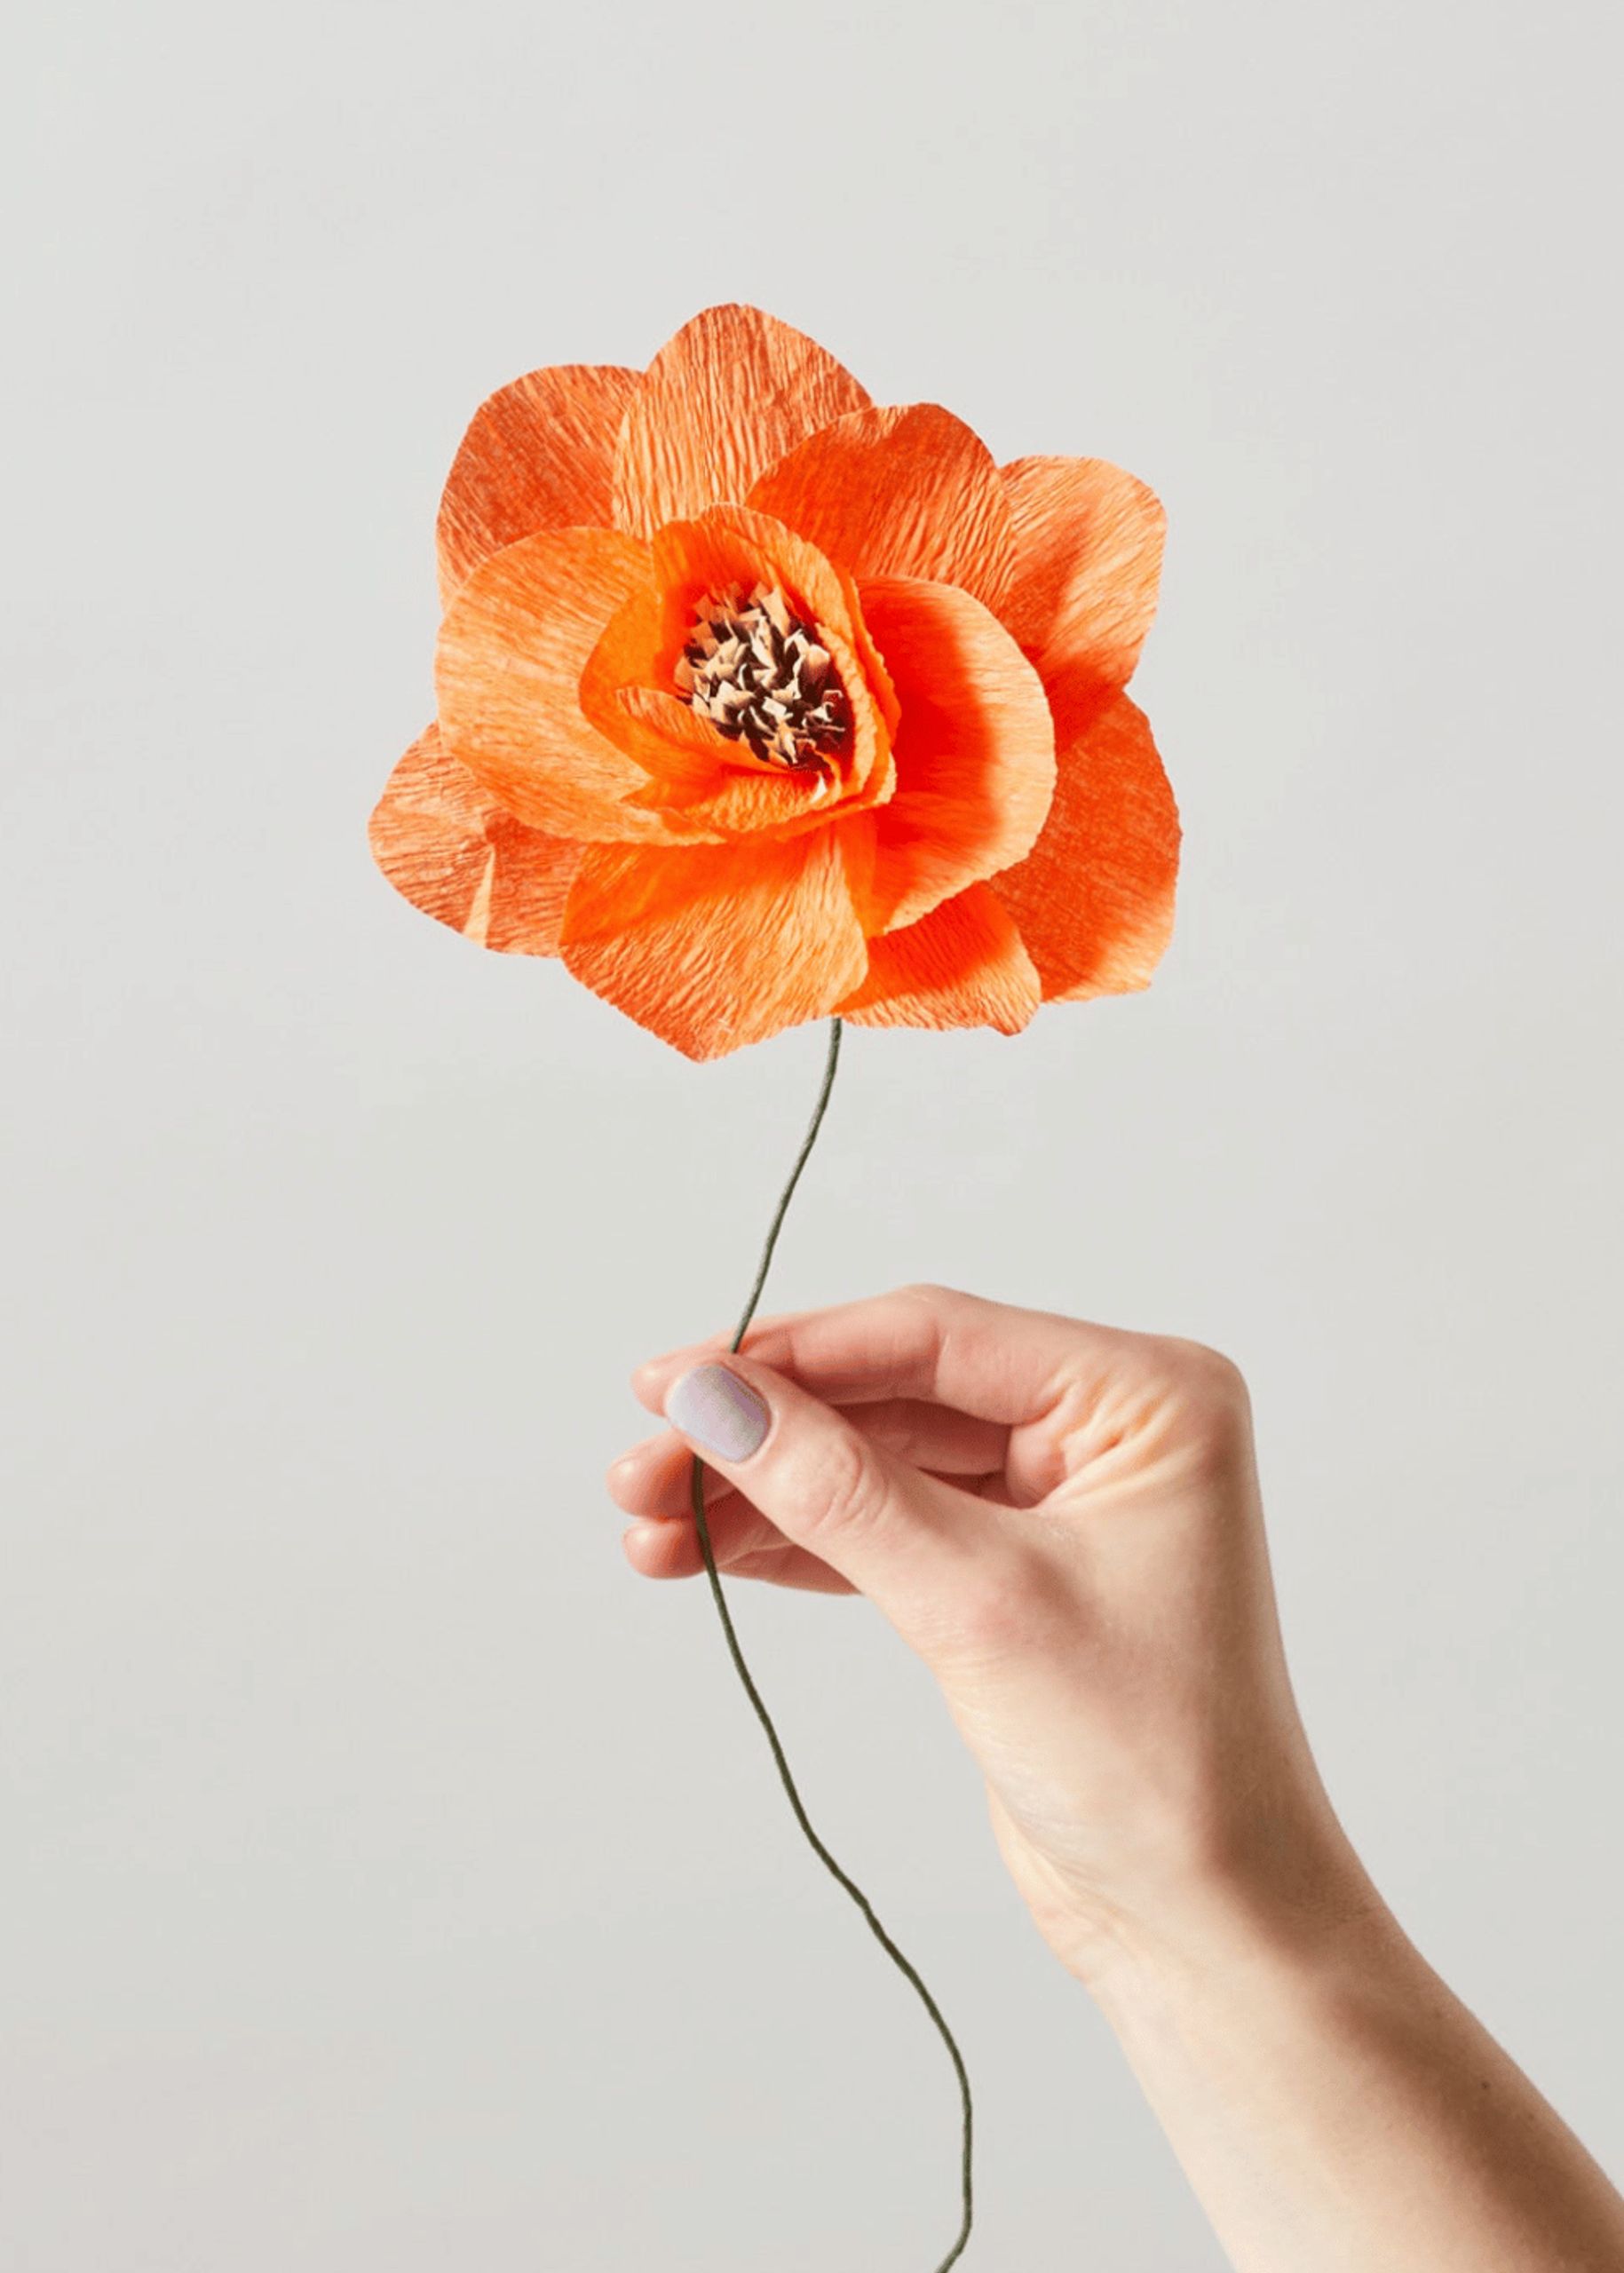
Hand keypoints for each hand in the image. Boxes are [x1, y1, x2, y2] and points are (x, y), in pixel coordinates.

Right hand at [610, 1283, 1368, 1981]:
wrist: (1205, 1923)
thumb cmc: (1151, 1761)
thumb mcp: (977, 1604)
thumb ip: (837, 1490)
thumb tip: (716, 1400)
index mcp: (1145, 1395)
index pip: (936, 1338)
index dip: (792, 1356)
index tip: (671, 1383)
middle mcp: (1107, 1429)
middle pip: (895, 1395)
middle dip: (765, 1434)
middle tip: (643, 1467)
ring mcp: (1060, 1501)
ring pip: (879, 1462)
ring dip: (765, 1492)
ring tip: (648, 1522)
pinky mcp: (1014, 1573)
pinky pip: (888, 1526)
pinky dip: (800, 1541)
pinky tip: (709, 1551)